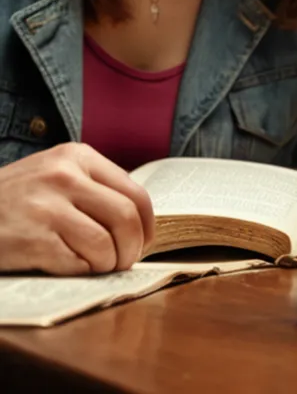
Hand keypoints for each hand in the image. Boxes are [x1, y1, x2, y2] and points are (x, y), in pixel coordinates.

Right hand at [0, 143, 154, 274]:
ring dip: (108, 264)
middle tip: (125, 261)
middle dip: (133, 248)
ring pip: (105, 244)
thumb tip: (139, 220)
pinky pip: (77, 263)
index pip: (134, 192)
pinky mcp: (32, 239)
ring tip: (98, 266)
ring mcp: (47, 207)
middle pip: (126, 218)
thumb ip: (93, 186)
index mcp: (77, 156)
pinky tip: (71, 267)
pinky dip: (83, 272)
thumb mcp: (54, 174)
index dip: (147, 224)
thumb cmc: (17, 199)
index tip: (144, 241)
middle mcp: (65, 176)